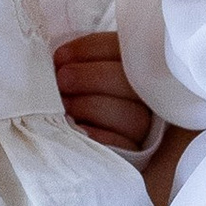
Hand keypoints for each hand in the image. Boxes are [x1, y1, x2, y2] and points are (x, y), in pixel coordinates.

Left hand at [54, 32, 155, 153]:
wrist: (72, 150)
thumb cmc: (70, 101)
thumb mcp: (72, 77)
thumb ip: (73, 62)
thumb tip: (59, 58)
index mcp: (132, 68)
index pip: (122, 50)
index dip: (91, 49)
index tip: (60, 57)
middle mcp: (146, 97)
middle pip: (133, 82)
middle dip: (93, 76)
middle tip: (62, 80)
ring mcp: (144, 129)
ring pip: (133, 116)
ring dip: (94, 106)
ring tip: (66, 106)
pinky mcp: (135, 155)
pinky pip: (125, 146)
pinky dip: (100, 136)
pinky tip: (78, 129)